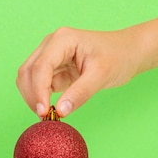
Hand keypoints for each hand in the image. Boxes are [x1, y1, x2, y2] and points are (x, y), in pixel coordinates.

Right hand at [17, 27, 143, 116]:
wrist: (129, 52)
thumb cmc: (119, 56)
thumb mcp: (101, 75)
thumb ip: (80, 93)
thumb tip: (60, 111)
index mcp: (62, 40)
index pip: (40, 67)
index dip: (38, 91)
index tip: (44, 112)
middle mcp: (52, 44)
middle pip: (28, 71)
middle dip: (32, 95)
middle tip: (45, 117)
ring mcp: (51, 55)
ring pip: (29, 78)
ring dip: (34, 97)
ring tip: (49, 115)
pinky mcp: (55, 68)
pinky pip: (40, 84)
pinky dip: (42, 97)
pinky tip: (53, 109)